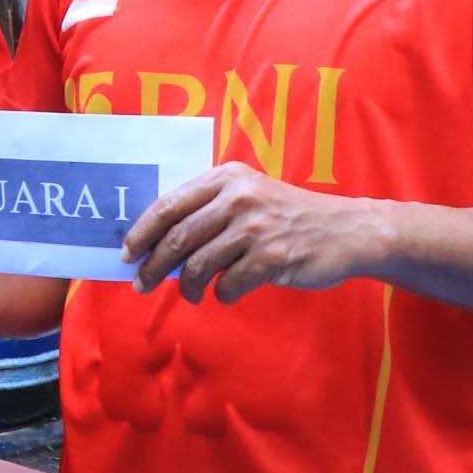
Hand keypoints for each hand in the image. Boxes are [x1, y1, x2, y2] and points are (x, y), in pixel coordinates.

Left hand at [123, 164, 389, 304]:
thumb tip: (158, 240)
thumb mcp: (249, 194)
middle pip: (178, 238)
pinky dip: (221, 294)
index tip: (126, 253)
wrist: (347, 230)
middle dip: (153, 266)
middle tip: (141, 284)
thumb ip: (209, 207)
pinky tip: (226, 293)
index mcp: (226, 177)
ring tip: (190, 295)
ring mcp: (256, 228)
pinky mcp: (272, 257)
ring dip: (186, 287)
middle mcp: (238, 198)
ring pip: (198, 265)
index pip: (169, 205)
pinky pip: (228, 285)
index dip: (142, 231)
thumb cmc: (289, 215)